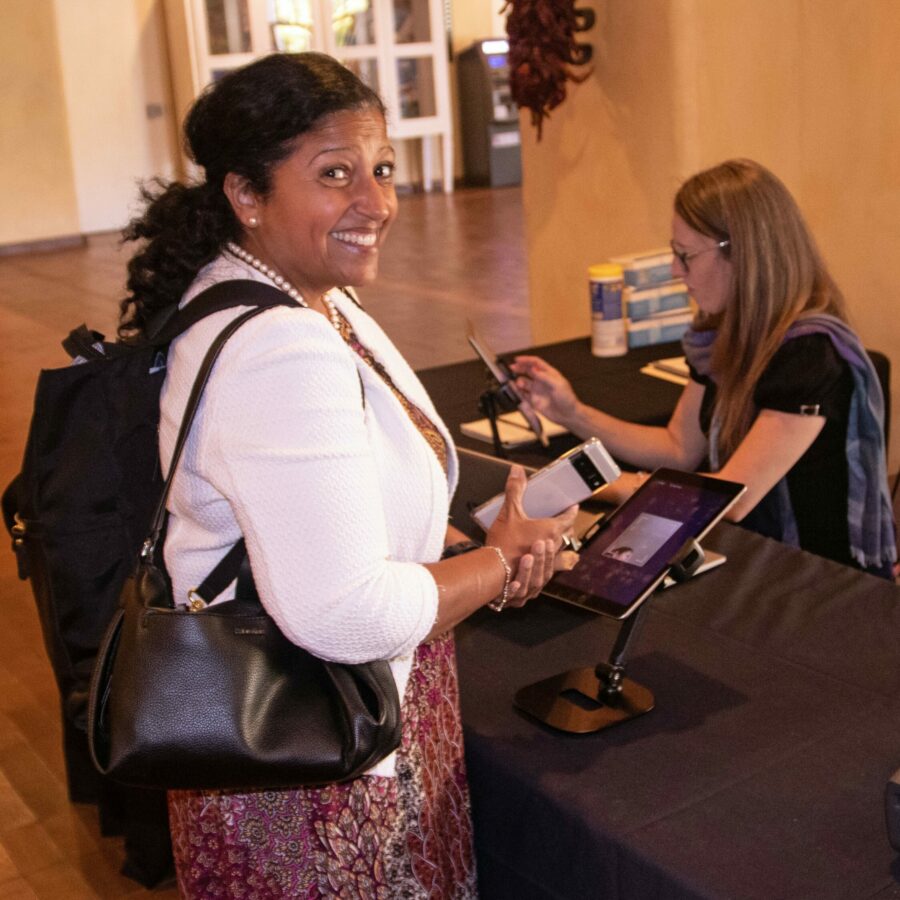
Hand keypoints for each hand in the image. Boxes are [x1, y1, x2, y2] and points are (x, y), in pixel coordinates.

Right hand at [485, 465, 578, 605]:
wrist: (493, 573)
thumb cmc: (503, 544)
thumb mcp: (508, 512)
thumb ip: (514, 490)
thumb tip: (517, 470)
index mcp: (550, 531)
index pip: (568, 519)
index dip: (571, 511)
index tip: (573, 507)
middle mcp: (553, 549)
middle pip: (566, 536)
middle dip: (566, 527)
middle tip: (564, 521)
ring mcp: (547, 566)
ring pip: (560, 554)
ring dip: (560, 546)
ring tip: (558, 543)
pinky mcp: (538, 578)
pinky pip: (549, 571)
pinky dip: (550, 565)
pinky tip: (546, 566)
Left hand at [504, 540, 579, 607]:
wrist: (486, 583)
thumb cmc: (507, 569)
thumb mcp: (526, 562)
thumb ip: (537, 553)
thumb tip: (549, 537)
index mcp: (537, 582)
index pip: (548, 571)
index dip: (550, 558)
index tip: (549, 542)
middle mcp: (529, 592)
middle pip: (538, 579)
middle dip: (540, 561)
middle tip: (539, 543)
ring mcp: (516, 598)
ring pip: (525, 587)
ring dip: (527, 572)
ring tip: (527, 556)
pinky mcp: (502, 601)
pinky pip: (509, 597)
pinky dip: (513, 590)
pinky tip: (515, 583)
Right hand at [509, 355, 579, 424]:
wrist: (568, 415)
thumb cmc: (567, 399)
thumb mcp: (558, 385)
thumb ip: (544, 376)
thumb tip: (533, 368)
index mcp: (549, 374)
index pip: (536, 363)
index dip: (526, 360)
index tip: (517, 360)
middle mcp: (541, 381)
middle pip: (527, 371)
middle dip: (519, 369)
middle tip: (511, 369)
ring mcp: (537, 390)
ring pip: (523, 383)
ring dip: (518, 382)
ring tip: (517, 384)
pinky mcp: (533, 400)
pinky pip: (522, 395)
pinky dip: (518, 393)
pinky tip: (516, 392)